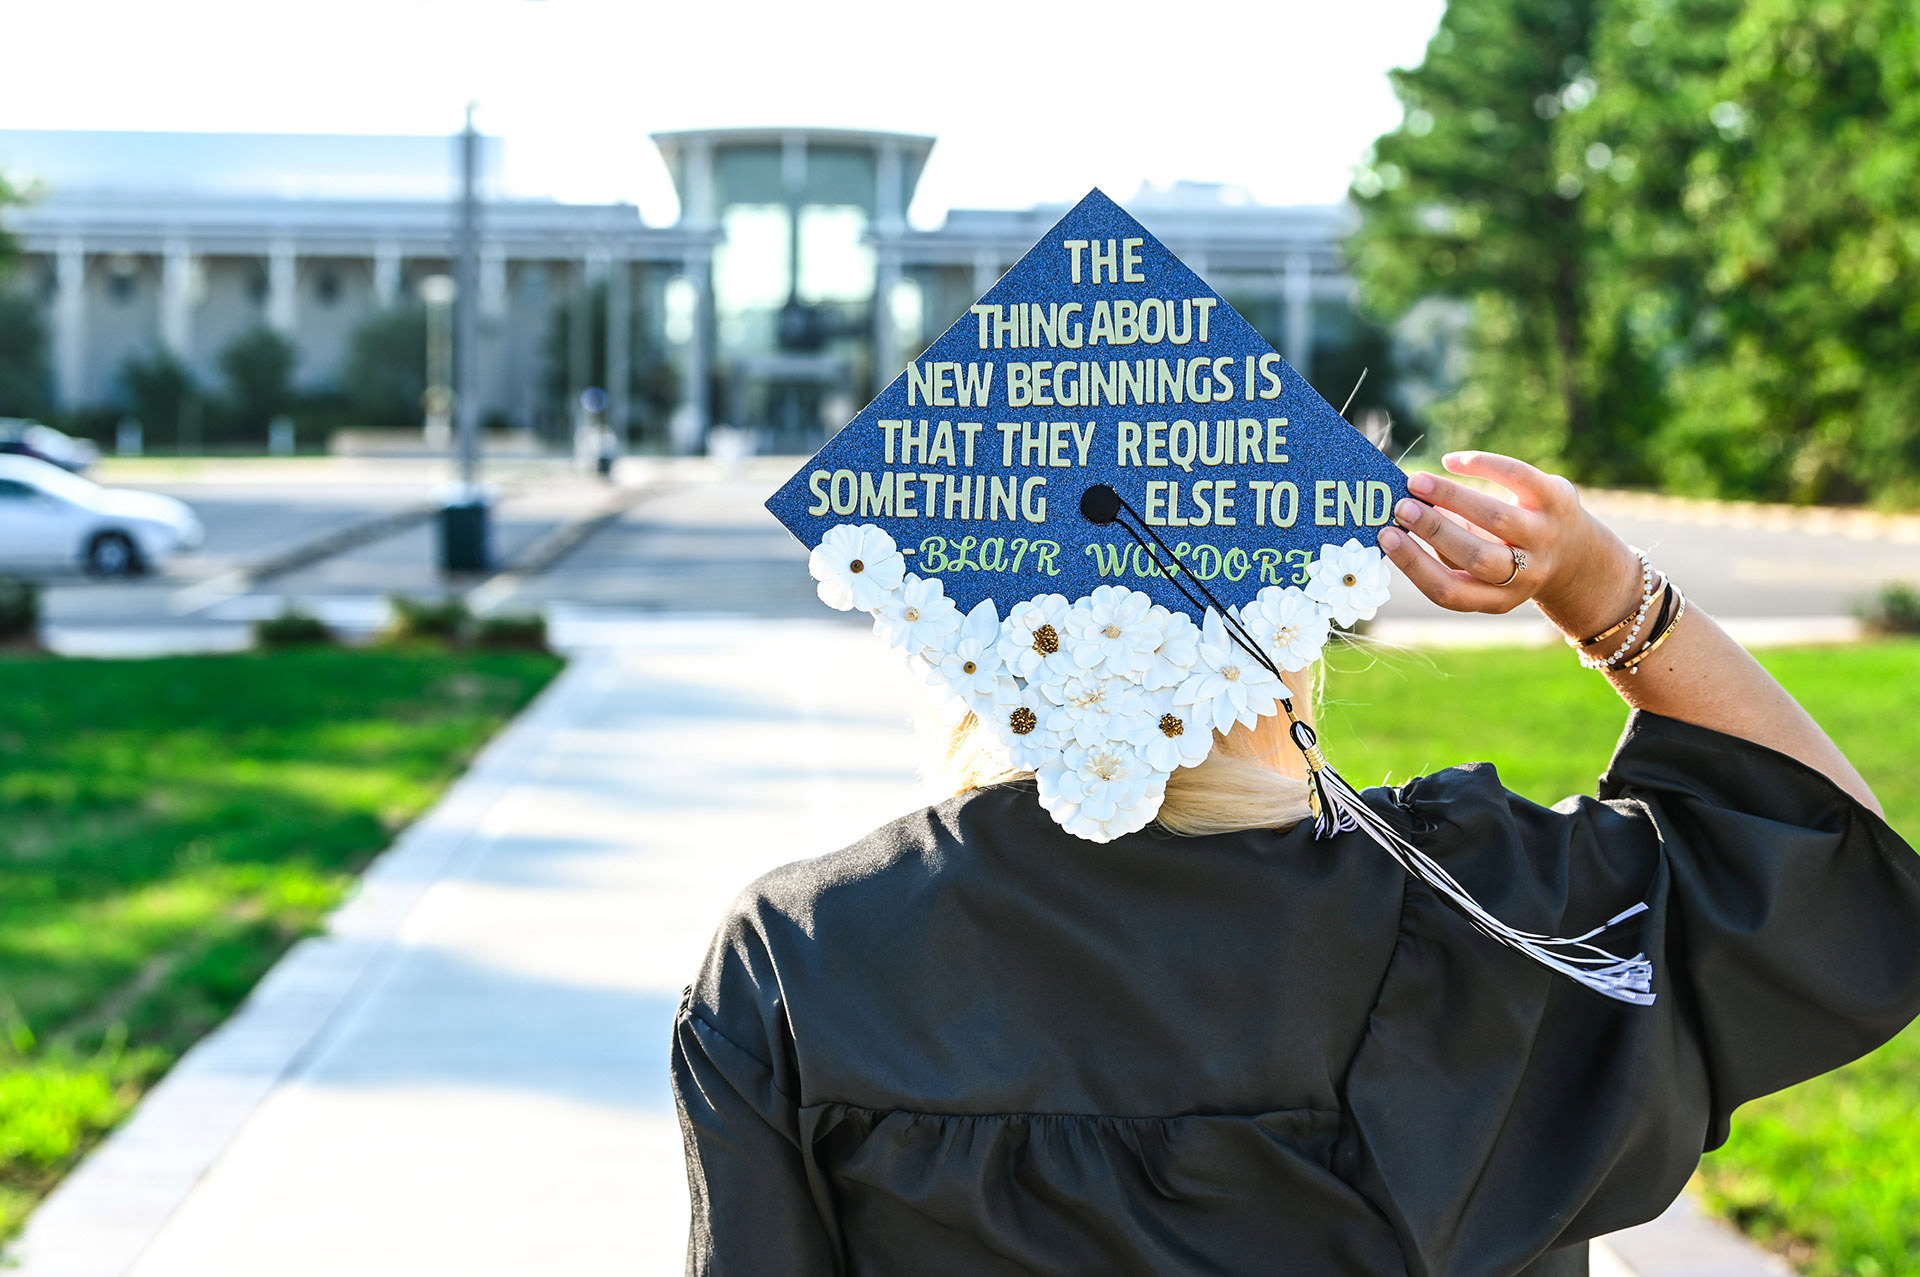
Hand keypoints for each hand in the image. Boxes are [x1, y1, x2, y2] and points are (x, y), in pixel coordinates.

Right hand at [1377, 451, 1640, 637]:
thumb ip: (1442, 550)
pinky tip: (1452, 461)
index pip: (1449, 590)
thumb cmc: (1504, 558)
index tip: (1386, 536)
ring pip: (1496, 518)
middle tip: (1401, 506)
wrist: (1576, 555)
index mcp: (1496, 599)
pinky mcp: (1558, 499)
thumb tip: (1396, 517)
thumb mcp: (1478, 569)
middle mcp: (1526, 574)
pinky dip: (1482, 465)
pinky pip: (1519, 478)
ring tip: (1418, 481)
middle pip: (1476, 556)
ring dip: (1452, 497)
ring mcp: (1546, 536)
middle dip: (1434, 529)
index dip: (1415, 564)